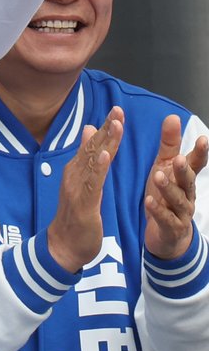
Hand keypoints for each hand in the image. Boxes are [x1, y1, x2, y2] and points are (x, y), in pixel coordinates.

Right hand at [46, 107, 122, 272]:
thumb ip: (87, 159)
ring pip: (93, 161)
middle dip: (106, 129)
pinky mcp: (82, 203)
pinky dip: (98, 167)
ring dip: (104, 142)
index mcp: (76, 171)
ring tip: (115, 125)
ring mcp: (76, 188)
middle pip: (92, 148)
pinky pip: (92, 182)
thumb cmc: (75, 217)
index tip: (117, 110)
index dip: (105, 128)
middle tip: (118, 110)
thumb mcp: (82, 185)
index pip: (92, 146)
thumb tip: (89, 131)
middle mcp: (73, 175)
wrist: (63, 246)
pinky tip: (106, 155)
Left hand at [144, 114, 208, 259]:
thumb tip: (173, 116)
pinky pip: (165, 219)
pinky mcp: (171, 228)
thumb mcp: (165, 167)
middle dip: (184, 170)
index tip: (203, 139)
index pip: (196, 164)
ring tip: (158, 176)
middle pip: (188, 181)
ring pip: (178, 200)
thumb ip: (169, 145)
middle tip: (179, 159)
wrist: (166, 234)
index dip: (200, 153)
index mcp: (184, 178)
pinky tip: (148, 201)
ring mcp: (181, 212)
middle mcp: (187, 194)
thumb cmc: (165, 195)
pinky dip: (157, 211)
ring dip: (169, 188)